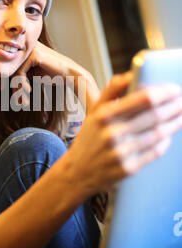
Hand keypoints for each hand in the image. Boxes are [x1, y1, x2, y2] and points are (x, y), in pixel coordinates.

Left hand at [12, 41, 99, 110]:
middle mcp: (24, 48)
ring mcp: (29, 49)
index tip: (13, 99)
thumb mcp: (31, 78)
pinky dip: (22, 85)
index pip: (9, 68)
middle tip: (18, 103)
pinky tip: (29, 93)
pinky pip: (20, 72)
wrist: (70, 76)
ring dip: (18, 90)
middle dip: (13, 89)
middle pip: (9, 70)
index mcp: (23, 52)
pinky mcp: (34, 55)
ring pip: (14, 73)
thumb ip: (18, 78)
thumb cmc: (52, 78)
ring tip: (23, 103)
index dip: (7, 84)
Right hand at [67, 72, 181, 196]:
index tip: (174, 89)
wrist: (76, 173)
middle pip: (154, 116)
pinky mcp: (128, 169)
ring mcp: (121, 152)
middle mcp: (113, 133)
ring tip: (180, 116)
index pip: (143, 99)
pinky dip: (164, 142)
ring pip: (157, 134)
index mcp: (105, 115)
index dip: (164, 93)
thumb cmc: (88, 140)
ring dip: (174, 124)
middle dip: (173, 107)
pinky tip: (168, 135)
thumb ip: (112, 90)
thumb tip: (131, 74)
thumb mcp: (94, 112)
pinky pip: (154, 152)